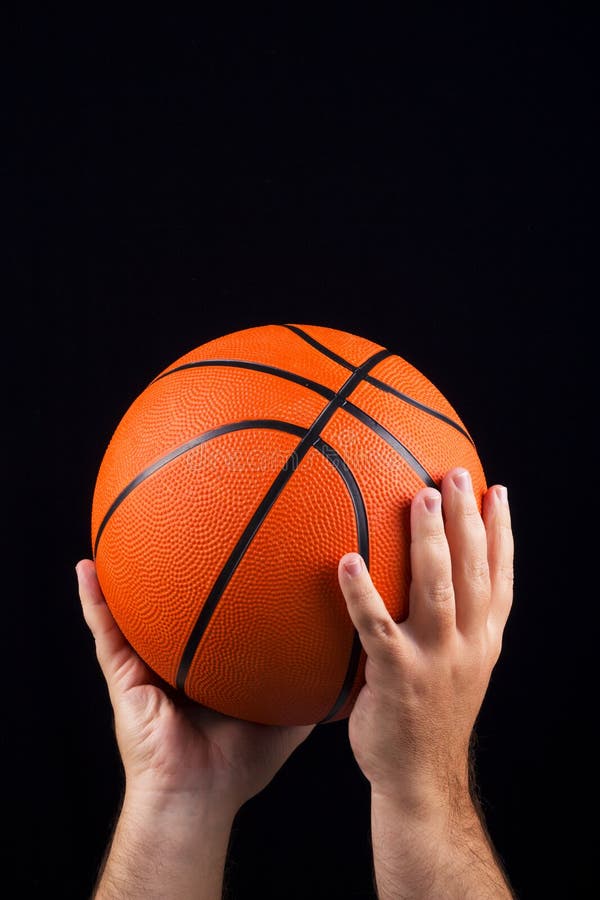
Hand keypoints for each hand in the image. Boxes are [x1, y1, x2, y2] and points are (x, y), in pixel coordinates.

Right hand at [76, 560, 314, 817]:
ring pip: (131, 613)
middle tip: (176, 535)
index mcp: (208, 670)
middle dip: (170, 575)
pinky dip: (93, 600)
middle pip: (171, 611)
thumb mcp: (284, 717)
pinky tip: (84, 569)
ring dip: (122, 578)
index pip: (211, 622)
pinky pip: (105, 631)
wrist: (198, 795)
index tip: (230, 552)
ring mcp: (146, 668)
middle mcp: (175, 663)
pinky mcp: (123, 675)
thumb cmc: (239, 764)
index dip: (218, 591)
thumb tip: (343, 658)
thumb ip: (308, 687)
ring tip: (117, 539)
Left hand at [337, 466, 512, 813]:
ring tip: (420, 495)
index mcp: (484, 640)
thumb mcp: (457, 670)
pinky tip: (346, 561)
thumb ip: (452, 626)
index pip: (500, 576)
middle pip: (473, 570)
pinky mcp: (397, 677)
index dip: (502, 532)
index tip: (497, 491)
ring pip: (438, 587)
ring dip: (431, 538)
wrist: (421, 781)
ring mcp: (435, 660)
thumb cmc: (429, 717)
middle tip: (457, 473)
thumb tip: (430, 580)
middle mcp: (468, 645)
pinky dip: (362, 593)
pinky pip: (376, 627)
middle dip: (468, 517)